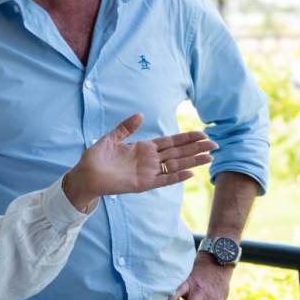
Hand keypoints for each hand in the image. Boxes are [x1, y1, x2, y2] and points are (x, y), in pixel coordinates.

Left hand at [63, 115, 215, 210]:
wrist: (85, 174)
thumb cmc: (96, 157)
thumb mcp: (111, 138)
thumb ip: (126, 127)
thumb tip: (140, 114)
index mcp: (144, 148)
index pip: (171, 142)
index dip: (186, 138)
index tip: (202, 133)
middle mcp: (149, 160)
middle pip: (178, 153)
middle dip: (196, 148)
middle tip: (215, 144)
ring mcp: (148, 172)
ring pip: (175, 166)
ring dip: (192, 161)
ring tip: (210, 158)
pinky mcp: (142, 184)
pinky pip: (163, 180)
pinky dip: (176, 177)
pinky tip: (190, 173)